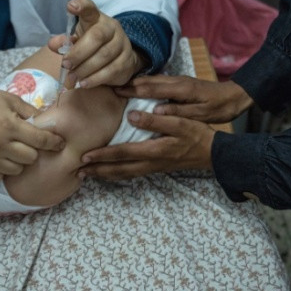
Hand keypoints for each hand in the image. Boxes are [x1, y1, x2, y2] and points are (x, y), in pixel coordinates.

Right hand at [0, 79, 63, 180]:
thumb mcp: (10, 99)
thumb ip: (31, 112)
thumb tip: (48, 123)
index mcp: (9, 125)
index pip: (40, 140)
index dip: (54, 142)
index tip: (60, 143)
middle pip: (30, 158)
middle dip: (34, 150)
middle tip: (28, 142)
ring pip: (17, 170)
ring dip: (20, 161)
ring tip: (14, 149)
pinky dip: (4, 169)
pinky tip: (2, 157)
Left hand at [48, 0, 141, 88]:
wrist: (118, 57)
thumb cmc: (93, 46)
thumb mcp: (77, 41)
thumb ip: (64, 42)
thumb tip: (53, 44)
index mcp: (96, 19)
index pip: (90, 9)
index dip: (81, 6)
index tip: (71, 6)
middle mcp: (112, 28)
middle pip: (97, 36)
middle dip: (79, 53)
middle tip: (65, 65)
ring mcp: (122, 44)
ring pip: (104, 56)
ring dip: (85, 69)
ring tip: (72, 79)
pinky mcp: (127, 61)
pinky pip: (112, 70)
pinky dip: (95, 79)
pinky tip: (84, 83)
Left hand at [78, 109, 216, 179]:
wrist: (212, 153)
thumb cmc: (197, 135)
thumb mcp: (180, 122)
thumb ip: (156, 119)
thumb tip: (132, 116)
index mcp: (154, 150)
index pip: (123, 153)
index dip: (103, 155)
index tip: (85, 156)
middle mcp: (150, 163)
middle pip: (119, 170)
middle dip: (98, 171)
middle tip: (78, 172)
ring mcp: (153, 167)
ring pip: (124, 174)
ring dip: (105, 174)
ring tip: (88, 175)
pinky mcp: (156, 167)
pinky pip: (131, 173)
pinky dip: (117, 174)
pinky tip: (110, 172)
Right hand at [115, 75, 251, 123]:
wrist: (234, 96)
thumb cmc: (219, 108)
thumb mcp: (201, 114)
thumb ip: (179, 112)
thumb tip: (156, 112)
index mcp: (181, 89)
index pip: (152, 88)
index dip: (132, 89)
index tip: (115, 90)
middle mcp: (177, 81)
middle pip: (148, 80)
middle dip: (128, 83)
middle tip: (109, 86)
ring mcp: (178, 80)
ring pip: (152, 79)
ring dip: (135, 81)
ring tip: (118, 86)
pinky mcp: (180, 82)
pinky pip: (157, 81)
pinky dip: (144, 83)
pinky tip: (137, 87)